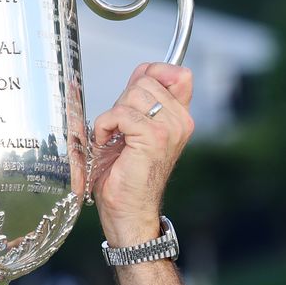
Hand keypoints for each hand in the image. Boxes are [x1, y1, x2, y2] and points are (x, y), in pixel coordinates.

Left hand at [88, 63, 194, 246]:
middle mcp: (181, 121)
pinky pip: (121, 113)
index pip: (176, 72)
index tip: (131, 98)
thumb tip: (142, 72)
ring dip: (112, 115)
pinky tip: (107, 145)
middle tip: (118, 130)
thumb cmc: (125, 176)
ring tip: (113, 138)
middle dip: (122, 100)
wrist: (128, 212)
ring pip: (134, 93)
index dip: (150, 74)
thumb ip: (140, 99)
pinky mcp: (154, 138)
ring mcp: (170, 129)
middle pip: (146, 79)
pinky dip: (104, 127)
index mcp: (180, 117)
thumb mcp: (133, 128)